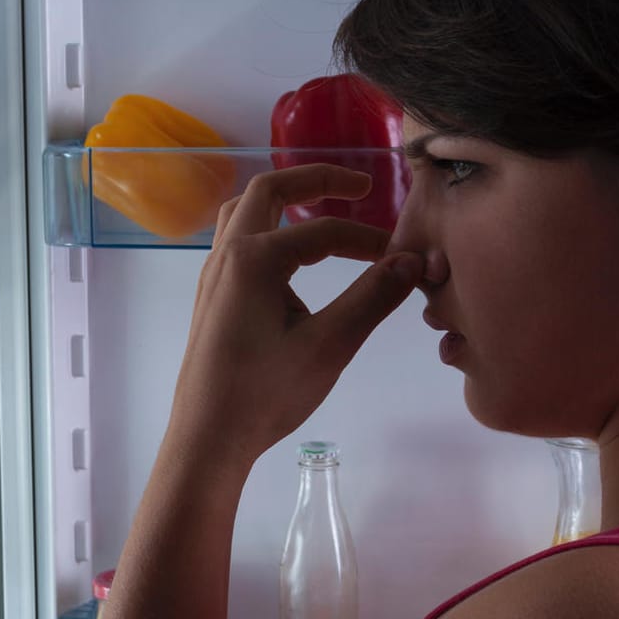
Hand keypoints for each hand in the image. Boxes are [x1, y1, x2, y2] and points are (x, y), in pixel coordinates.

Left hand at [165, 164, 423, 469]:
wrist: (208, 437)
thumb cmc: (265, 393)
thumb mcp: (329, 345)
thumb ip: (372, 297)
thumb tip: (411, 261)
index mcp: (254, 258)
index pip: (322, 232)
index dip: (367, 239)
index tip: (402, 257)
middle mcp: (227, 255)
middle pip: (270, 191)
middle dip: (316, 180)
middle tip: (359, 185)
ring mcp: (213, 276)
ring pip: (245, 213)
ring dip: (285, 202)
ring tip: (321, 209)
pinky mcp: (211, 298)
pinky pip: (238, 241)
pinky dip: (269, 230)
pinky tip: (292, 261)